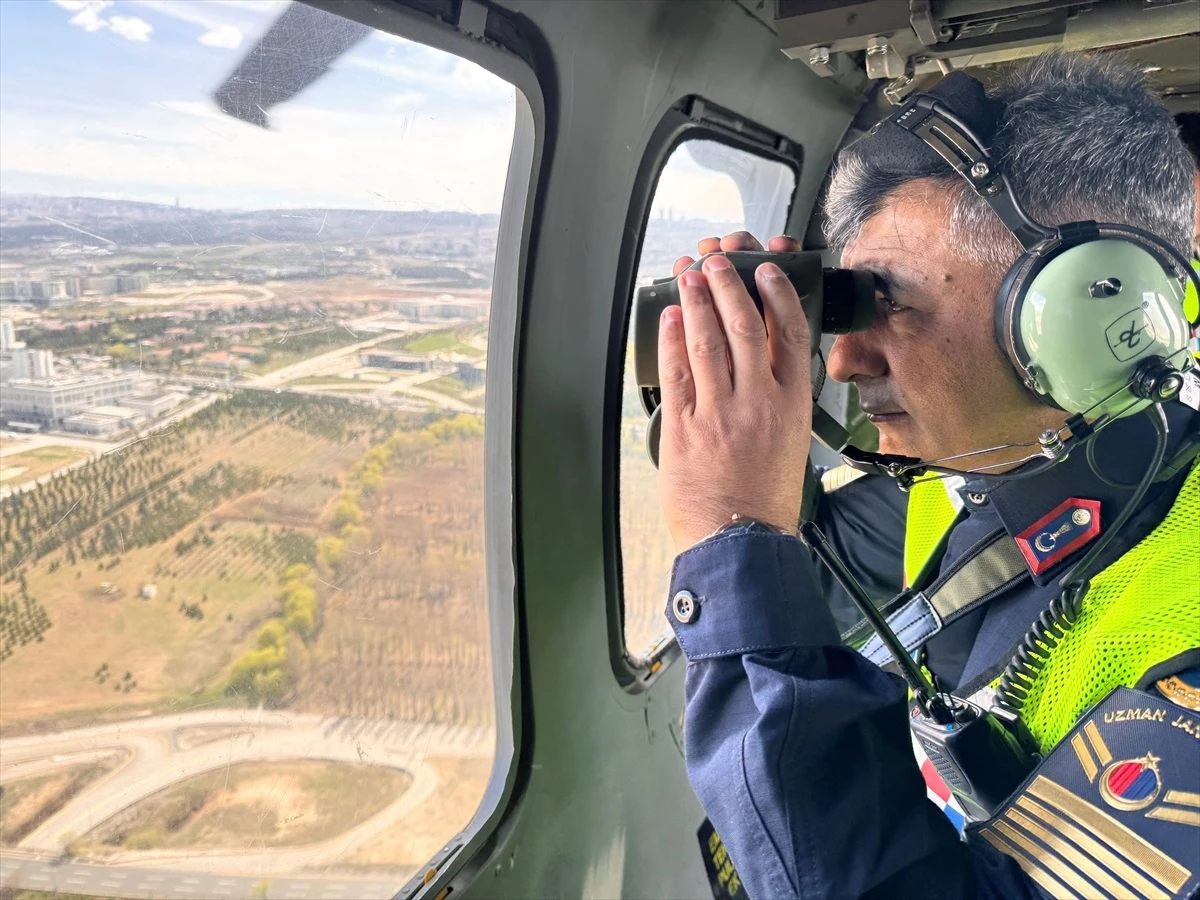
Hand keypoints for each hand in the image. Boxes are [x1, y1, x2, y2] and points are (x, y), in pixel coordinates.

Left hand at [659, 232, 812, 550]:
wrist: (741, 542)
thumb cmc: (766, 500)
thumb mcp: (791, 442)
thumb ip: (779, 400)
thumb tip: (762, 364)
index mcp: (791, 405)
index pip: (789, 335)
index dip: (777, 296)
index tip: (767, 272)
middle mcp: (758, 402)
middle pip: (744, 326)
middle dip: (728, 286)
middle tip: (718, 261)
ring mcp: (719, 413)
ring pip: (707, 342)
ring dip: (696, 302)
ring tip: (690, 277)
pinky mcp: (685, 428)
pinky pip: (677, 372)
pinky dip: (671, 340)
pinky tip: (668, 320)